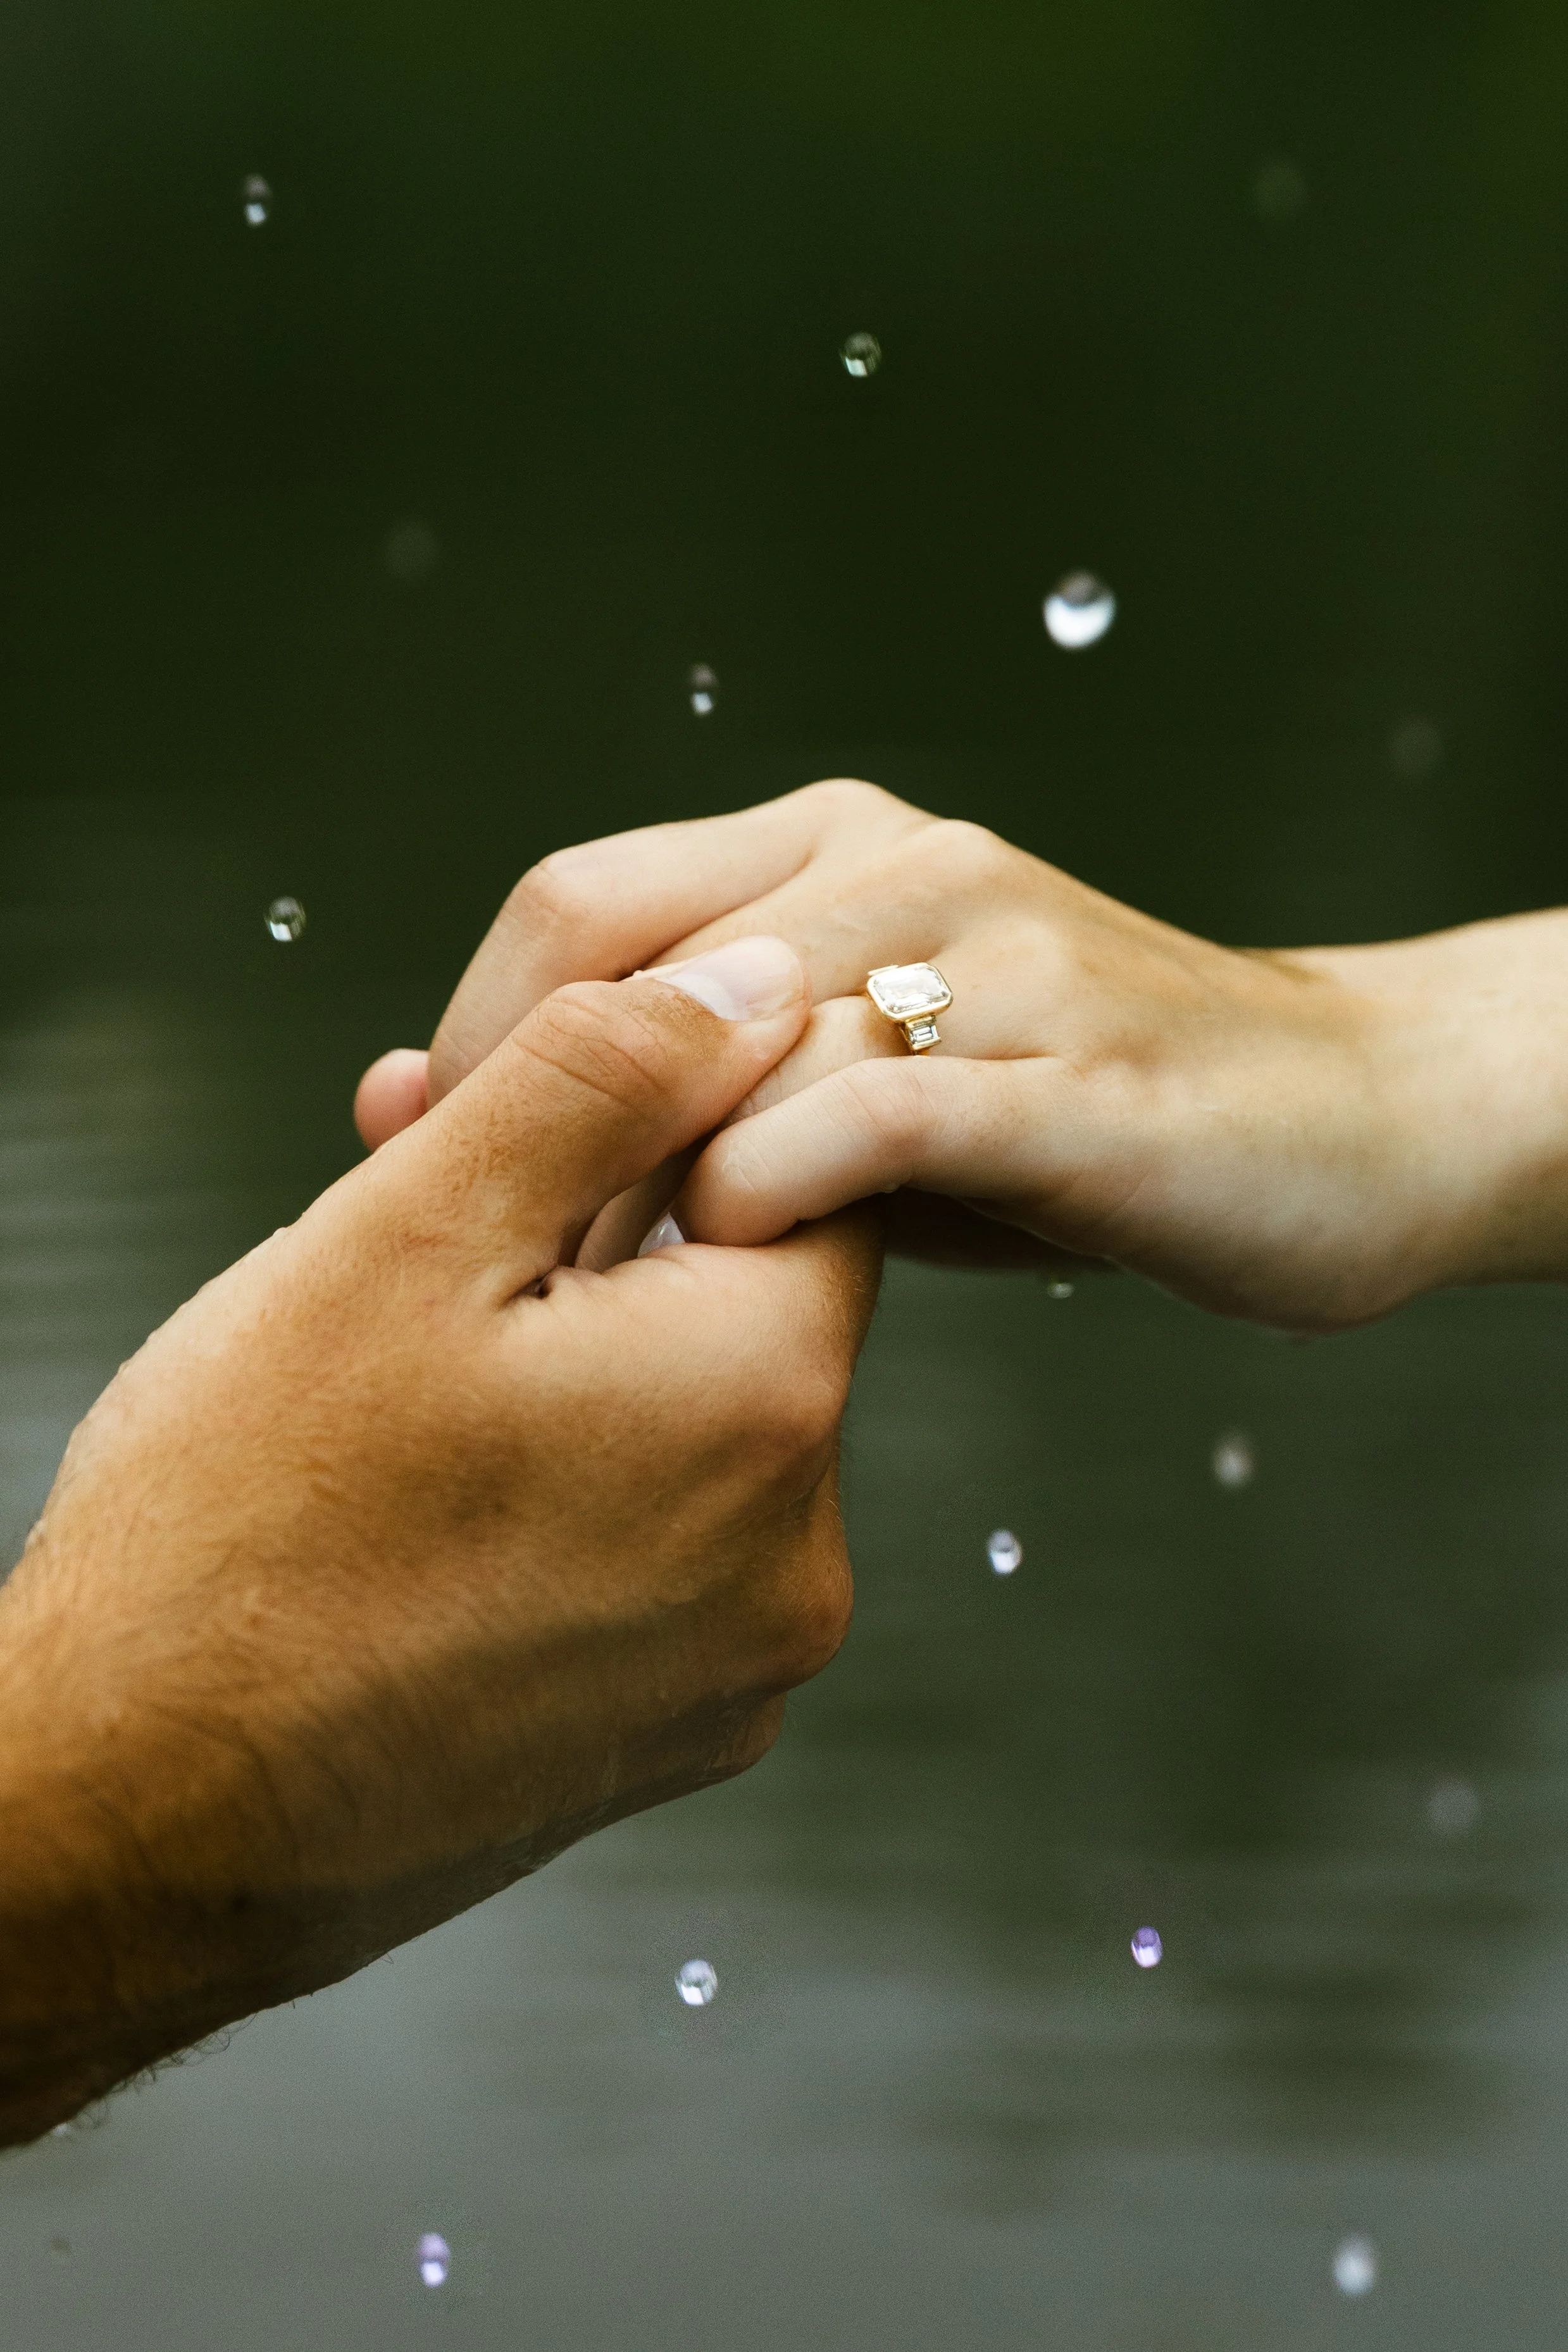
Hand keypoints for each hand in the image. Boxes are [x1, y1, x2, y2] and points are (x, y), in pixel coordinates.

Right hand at [0, 936, 879, 2143]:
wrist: (133, 1828)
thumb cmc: (237, 1535)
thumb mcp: (408, 1237)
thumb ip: (606, 1081)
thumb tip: (761, 984)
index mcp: (764, 1401)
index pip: (814, 1169)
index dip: (671, 1114)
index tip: (540, 1124)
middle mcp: (799, 1554)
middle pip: (751, 1302)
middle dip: (602, 1238)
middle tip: (425, 1230)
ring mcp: (739, 1667)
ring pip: (697, 1428)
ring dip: (578, 1364)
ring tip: (403, 1376)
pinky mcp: (672, 1736)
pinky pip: (663, 1553)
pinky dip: (576, 1494)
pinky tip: (435, 1493)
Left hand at [357, 781, 1567, 1331]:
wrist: (1345, 1123)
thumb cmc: (1064, 1119)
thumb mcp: (854, 1085)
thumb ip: (681, 1088)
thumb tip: (415, 1107)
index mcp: (832, 846)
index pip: (576, 906)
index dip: (475, 1046)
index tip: (429, 1176)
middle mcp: (901, 860)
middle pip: (620, 961)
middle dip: (527, 1125)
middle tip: (497, 1263)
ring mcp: (994, 950)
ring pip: (730, 1040)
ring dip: (637, 1183)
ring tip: (604, 1300)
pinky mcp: (1073, 1069)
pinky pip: (868, 1113)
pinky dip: (771, 1199)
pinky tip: (745, 1267)